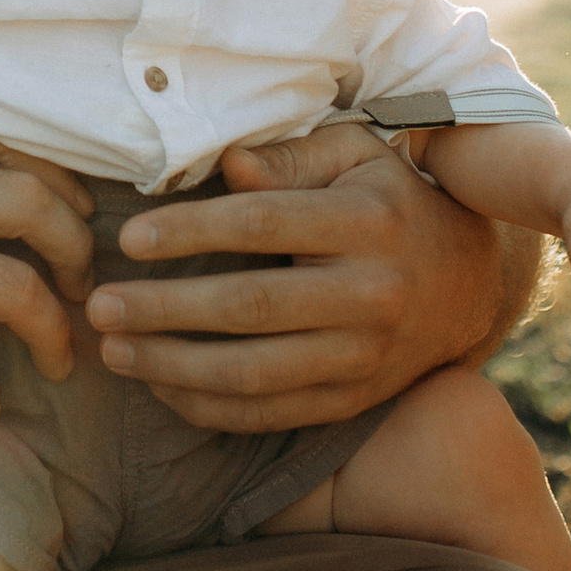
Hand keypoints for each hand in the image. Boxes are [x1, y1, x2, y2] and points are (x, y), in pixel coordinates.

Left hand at [84, 119, 511, 434]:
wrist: (471, 283)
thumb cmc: (389, 201)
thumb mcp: (355, 156)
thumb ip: (290, 157)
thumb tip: (227, 165)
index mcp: (367, 222)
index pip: (263, 224)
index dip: (191, 231)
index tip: (128, 237)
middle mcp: (371, 293)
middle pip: (250, 307)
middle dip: (164, 310)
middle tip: (98, 307)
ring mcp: (365, 357)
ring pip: (255, 373)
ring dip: (174, 368)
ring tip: (115, 353)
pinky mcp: (355, 400)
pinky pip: (272, 414)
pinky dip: (210, 408)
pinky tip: (161, 389)